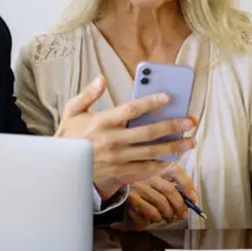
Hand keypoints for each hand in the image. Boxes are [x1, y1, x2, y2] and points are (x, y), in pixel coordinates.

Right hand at [55, 76, 195, 195]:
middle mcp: (113, 140)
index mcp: (103, 122)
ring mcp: (118, 158)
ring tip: (190, 142)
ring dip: (173, 147)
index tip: (168, 96)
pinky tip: (173, 160)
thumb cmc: (69, 136)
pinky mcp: (120, 172)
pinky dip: (160, 165)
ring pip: (151, 152)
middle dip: (173, 126)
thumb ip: (88, 94)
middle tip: (190, 121)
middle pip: (149, 132)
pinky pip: (145, 169)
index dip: (151, 102)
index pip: (132, 109)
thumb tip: (102, 78)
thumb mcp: (72, 111)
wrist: (61, 166)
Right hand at [124, 168, 199, 228]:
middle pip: (170, 190)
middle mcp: (148, 173)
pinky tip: (155, 219)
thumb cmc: (145, 190)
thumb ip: (175, 189)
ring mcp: (138, 184)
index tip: (193, 200)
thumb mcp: (160, 184)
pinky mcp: (130, 197)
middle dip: (180, 206)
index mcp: (158, 167)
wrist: (119, 193)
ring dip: (168, 214)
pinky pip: (149, 211)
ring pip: (161, 202)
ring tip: (169, 218)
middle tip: (183, 216)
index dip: (187, 186)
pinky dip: (155, 218)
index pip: (176, 171)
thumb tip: (191, 201)